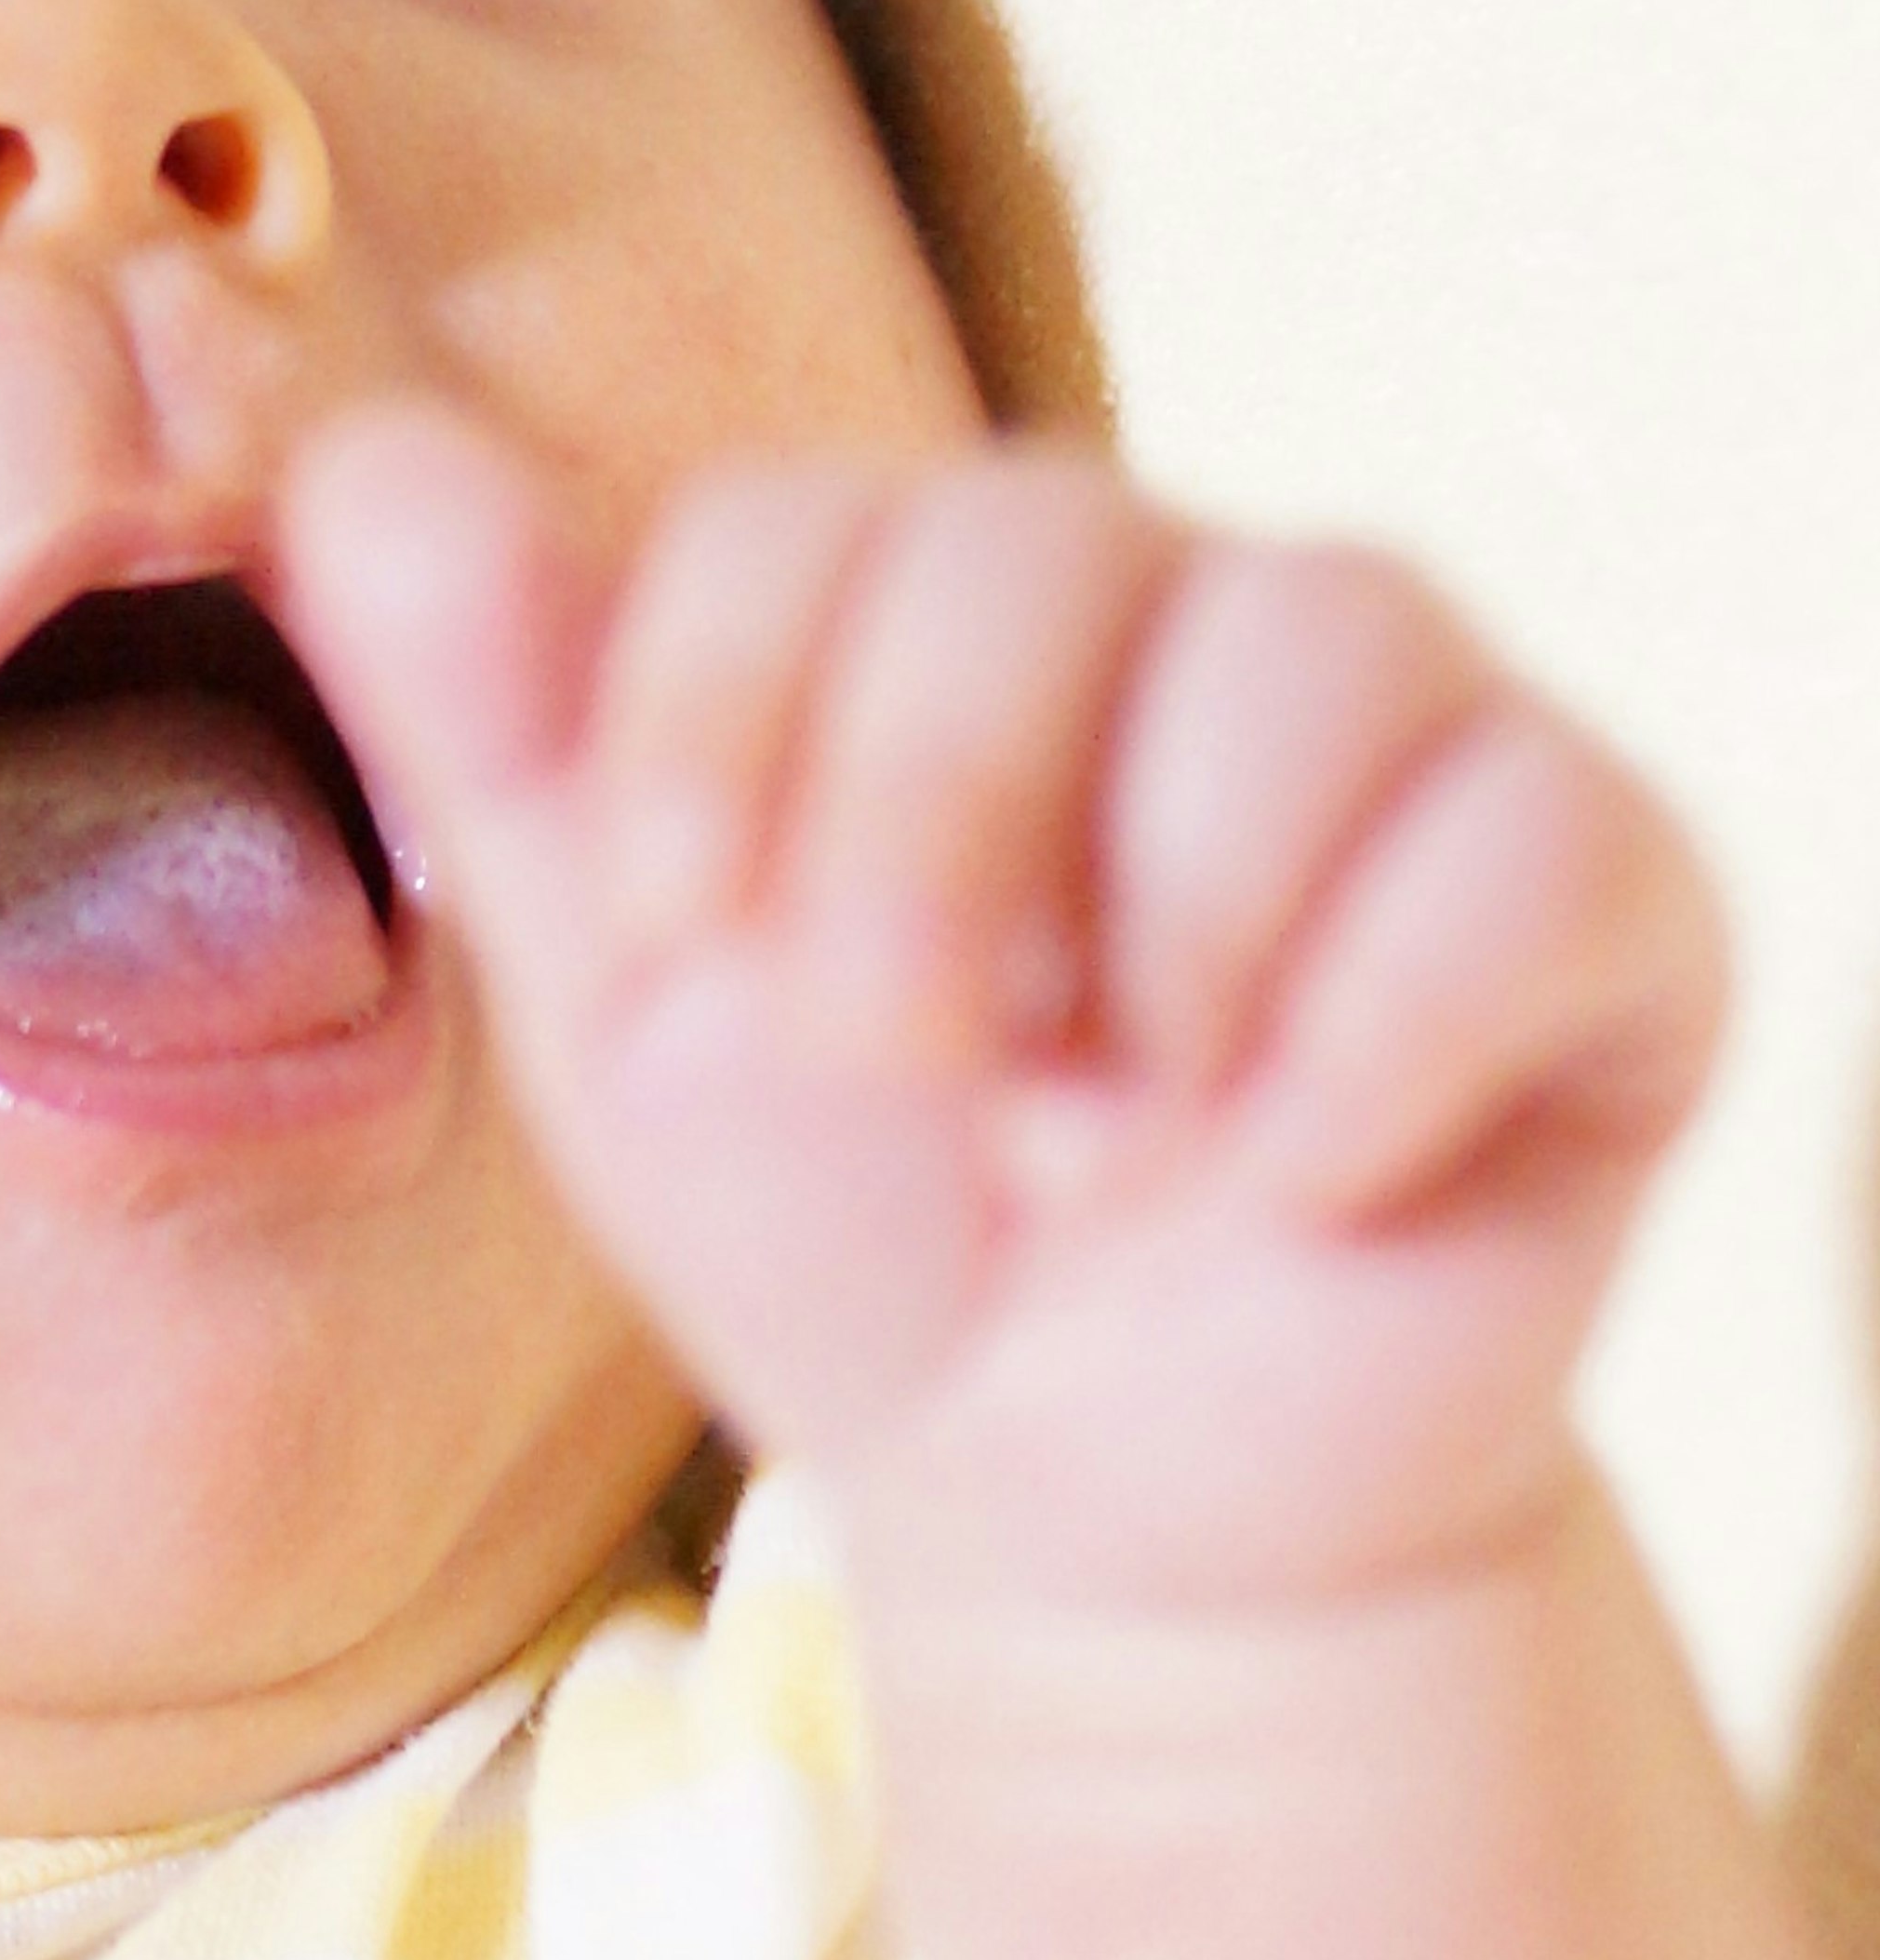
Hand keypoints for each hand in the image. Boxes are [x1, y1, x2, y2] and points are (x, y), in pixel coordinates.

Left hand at [285, 418, 1726, 1613]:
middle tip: (887, 1064)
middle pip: (1041, 528)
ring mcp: (1413, 725)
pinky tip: (1285, 1182)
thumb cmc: (856, 1221)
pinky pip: (1533, 840)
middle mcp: (1178, 604)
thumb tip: (358, 456)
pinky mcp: (1602, 884)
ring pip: (1319, 632)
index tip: (674, 952)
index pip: (793, 514)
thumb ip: (496, 732)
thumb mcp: (628, 1003)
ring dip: (1160, 925)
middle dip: (912, 826)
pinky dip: (1378, 1037)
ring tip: (1104, 1133)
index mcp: (927, 604)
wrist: (1084, 1503)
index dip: (700, 727)